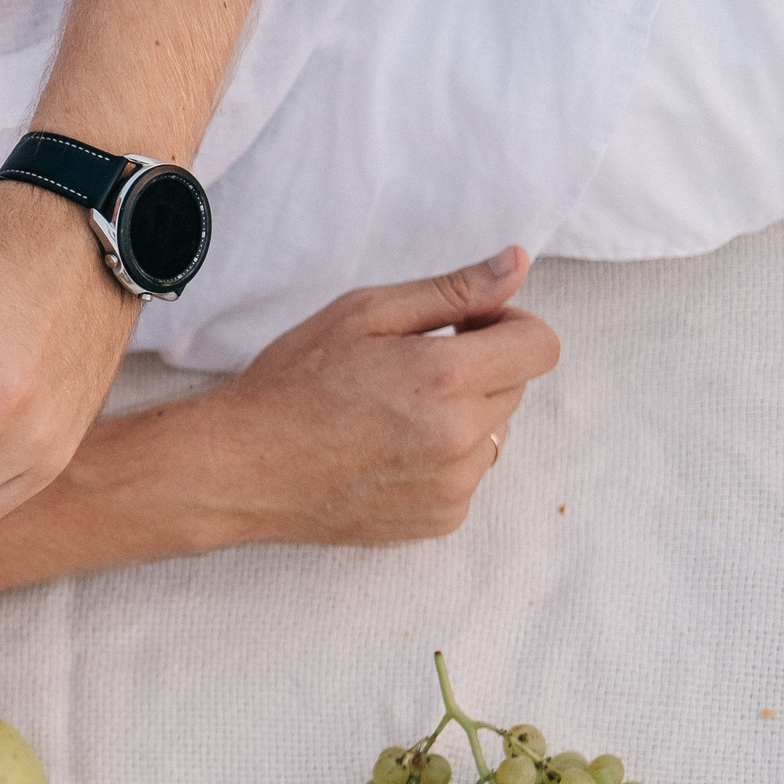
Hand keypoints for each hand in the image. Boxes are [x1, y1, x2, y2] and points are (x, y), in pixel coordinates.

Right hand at [203, 247, 558, 543]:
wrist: (242, 468)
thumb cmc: (292, 383)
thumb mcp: (363, 314)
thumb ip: (451, 290)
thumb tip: (517, 264)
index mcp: (447, 377)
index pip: (541, 345)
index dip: (508, 326)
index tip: (466, 328)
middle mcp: (460, 437)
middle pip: (516, 388)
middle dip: (479, 370)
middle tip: (409, 371)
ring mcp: (453, 485)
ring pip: (494, 435)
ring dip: (462, 419)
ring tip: (392, 418)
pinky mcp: (440, 519)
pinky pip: (468, 476)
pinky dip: (442, 461)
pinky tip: (387, 454)